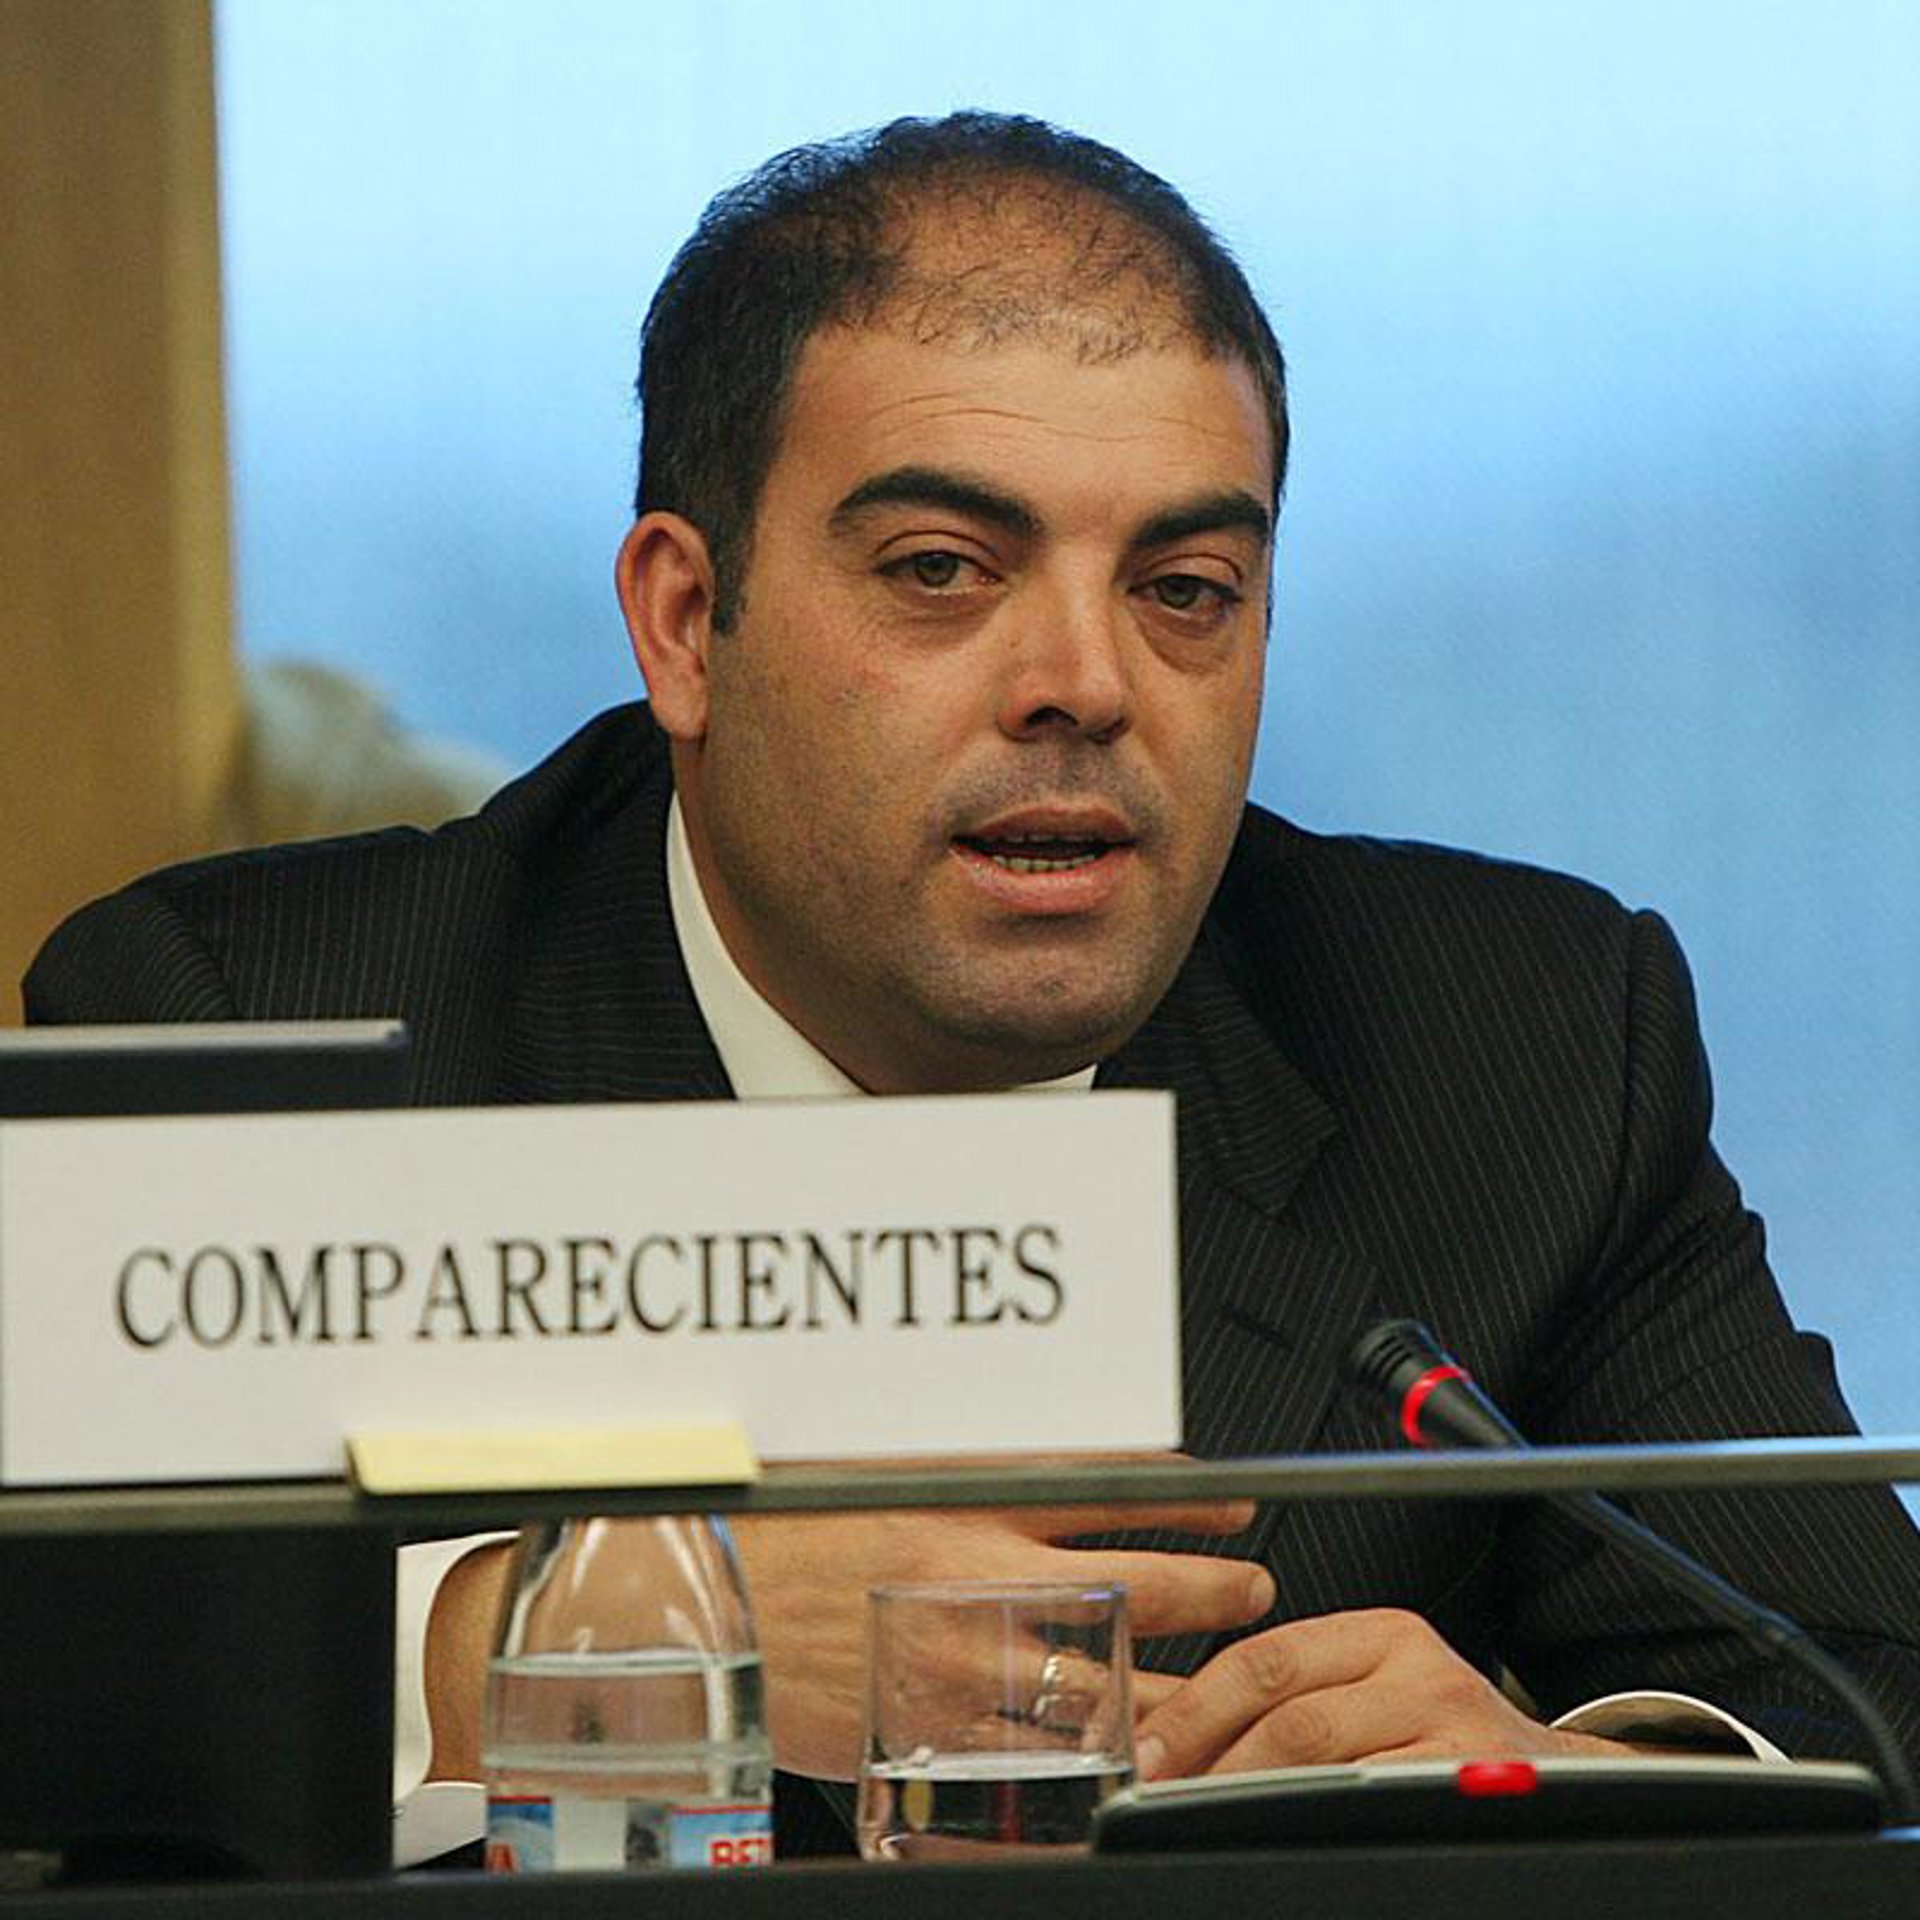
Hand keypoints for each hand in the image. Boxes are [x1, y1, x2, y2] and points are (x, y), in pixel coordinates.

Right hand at [732, 1462, 1275, 1779]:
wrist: (707, 1609)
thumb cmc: (780, 1533)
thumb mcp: (876, 1469)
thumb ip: (959, 1468)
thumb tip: (1028, 1458)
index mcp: (968, 1504)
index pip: (1107, 1490)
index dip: (1186, 1499)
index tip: (1229, 1504)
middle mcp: (981, 1579)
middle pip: (1134, 1584)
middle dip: (1212, 1589)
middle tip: (1252, 1590)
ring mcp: (968, 1663)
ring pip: (1108, 1681)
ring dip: (1176, 1685)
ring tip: (1219, 1686)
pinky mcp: (942, 1733)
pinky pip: (1043, 1755)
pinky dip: (1098, 1759)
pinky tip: (1132, 1757)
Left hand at [1133, 1607, 1629, 1778]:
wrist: (1575, 1793)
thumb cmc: (1446, 1747)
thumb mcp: (1376, 1697)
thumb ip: (1297, 1700)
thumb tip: (1173, 1739)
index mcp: (1382, 1635)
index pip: (1264, 1660)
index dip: (1193, 1710)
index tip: (1140, 1752)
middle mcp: (1422, 1670)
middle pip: (1287, 1711)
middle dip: (1208, 1759)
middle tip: (1154, 1793)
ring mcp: (1456, 1734)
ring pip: (1324, 1765)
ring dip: (1247, 1798)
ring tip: (1195, 1821)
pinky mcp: (1476, 1789)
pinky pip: (1373, 1808)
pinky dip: (1314, 1827)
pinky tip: (1279, 1842)